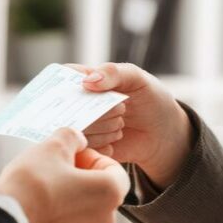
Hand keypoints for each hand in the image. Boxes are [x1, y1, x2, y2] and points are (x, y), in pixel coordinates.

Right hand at [0, 128, 129, 222]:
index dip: (93, 158)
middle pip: (100, 193)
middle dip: (82, 179)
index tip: (73, 156)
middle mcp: (105, 222)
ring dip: (70, 199)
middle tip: (56, 170)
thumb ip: (72, 137)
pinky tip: (38, 209)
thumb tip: (77, 140)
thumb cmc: (31, 183)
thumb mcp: (53, 146)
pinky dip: (59, 219)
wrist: (3, 220)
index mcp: (109, 194)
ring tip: (44, 190)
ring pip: (85, 212)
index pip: (115, 170)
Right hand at [67, 62, 193, 188]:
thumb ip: (113, 73)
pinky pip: (84, 150)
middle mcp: (76, 104)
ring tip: (121, 124)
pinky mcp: (86, 148)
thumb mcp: (136, 78)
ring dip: (103, 129)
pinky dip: (103, 146)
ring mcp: (80, 127)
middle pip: (68, 109)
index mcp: (83, 79)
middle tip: (122, 109)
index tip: (86, 94)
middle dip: (98, 111)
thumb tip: (87, 81)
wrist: (163, 134)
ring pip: (76, 131)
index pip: (60, 80)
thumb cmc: (150, 98)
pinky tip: (116, 141)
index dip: (66, 88)